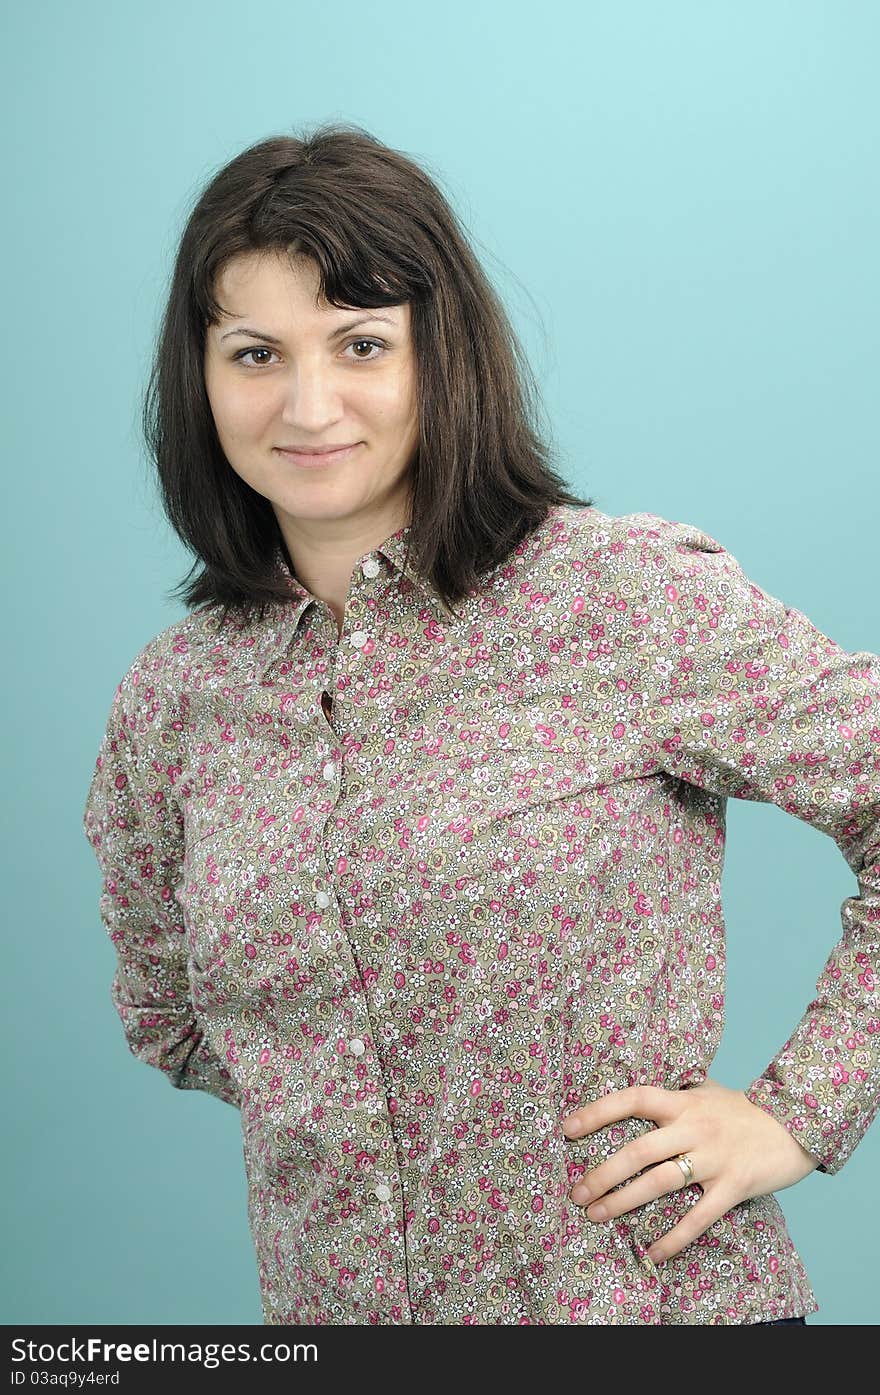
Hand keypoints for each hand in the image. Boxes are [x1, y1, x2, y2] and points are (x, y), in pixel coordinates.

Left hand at [562, 1077, 818, 1263]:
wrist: (795, 1125)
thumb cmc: (743, 1109)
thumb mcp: (707, 1091)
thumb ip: (675, 1094)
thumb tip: (637, 1095)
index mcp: (683, 1102)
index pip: (633, 1099)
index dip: (598, 1112)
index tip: (567, 1128)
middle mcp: (694, 1128)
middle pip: (638, 1150)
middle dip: (602, 1173)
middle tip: (576, 1193)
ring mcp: (713, 1158)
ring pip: (659, 1182)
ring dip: (623, 1201)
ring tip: (596, 1215)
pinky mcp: (733, 1186)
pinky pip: (697, 1217)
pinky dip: (673, 1238)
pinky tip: (651, 1254)